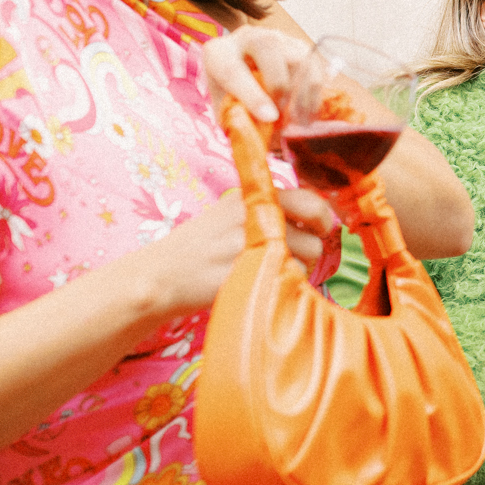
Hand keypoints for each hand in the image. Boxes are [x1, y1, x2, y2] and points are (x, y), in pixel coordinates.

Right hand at [135, 188, 337, 317]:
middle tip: (298, 258)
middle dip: (313, 252)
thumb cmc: (197, 247)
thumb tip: (310, 214)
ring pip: (304, 263)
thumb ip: (265, 210)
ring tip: (271, 272)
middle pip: (315, 238)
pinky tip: (262, 284)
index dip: (324, 219)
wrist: (160, 274)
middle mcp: (253, 217)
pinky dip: (281, 286)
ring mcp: (248, 245)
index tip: (322, 229)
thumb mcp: (228, 212)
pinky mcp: (244, 272)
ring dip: (298, 271)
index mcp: (251, 198)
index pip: (310, 201)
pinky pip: (284, 280)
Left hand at [201, 25, 310, 125]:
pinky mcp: (298, 45)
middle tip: (282, 117)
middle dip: (279, 84)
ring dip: (302, 91)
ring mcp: (276, 37)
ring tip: (300, 121)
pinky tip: (310, 112)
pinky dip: (315, 90)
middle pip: (268, 47)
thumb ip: (236, 118)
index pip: (233, 69)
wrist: (242, 64)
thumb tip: (256, 140)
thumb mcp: (224, 105)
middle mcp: (247, 38)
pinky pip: (314, 64)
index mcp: (219, 54)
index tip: (270, 118)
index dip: (253, 95)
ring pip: (296, 55)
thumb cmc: (231, 91)